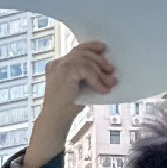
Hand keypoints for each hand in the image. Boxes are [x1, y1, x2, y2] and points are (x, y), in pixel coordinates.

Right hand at [23, 42, 116, 167]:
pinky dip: (97, 80)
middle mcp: (57, 63)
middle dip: (99, 60)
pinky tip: (103, 90)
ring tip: (110, 82)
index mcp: (57, 65)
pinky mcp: (65, 72)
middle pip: (82, 52)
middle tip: (111, 70)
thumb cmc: (67, 108)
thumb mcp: (79, 87)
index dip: (90, 47)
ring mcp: (59, 66)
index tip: (103, 49)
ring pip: (86, 61)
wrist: (55, 120)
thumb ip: (86, 76)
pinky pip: (86, 70)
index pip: (76, 50)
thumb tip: (106, 69)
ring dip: (101, 72)